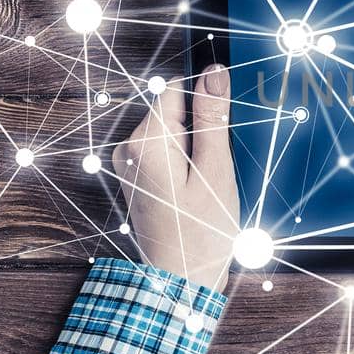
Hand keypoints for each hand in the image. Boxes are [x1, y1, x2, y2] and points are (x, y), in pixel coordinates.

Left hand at [112, 64, 239, 292]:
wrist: (180, 281)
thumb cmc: (200, 234)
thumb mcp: (215, 171)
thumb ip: (212, 117)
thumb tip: (213, 72)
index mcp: (145, 142)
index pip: (178, 88)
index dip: (208, 103)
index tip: (224, 131)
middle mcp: (129, 149)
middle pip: (175, 111)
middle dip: (203, 130)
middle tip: (216, 169)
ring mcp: (130, 165)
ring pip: (174, 132)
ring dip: (197, 150)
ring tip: (206, 185)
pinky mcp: (138, 178)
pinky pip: (167, 152)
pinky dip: (187, 164)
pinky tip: (196, 191)